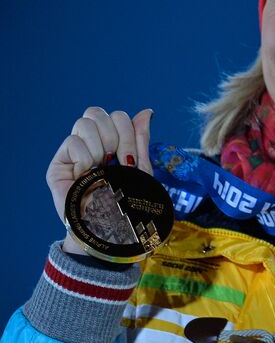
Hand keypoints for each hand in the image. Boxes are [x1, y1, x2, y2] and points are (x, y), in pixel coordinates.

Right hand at [47, 107, 152, 255]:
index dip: (128, 133)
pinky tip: (87, 176)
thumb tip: (147, 111)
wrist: (112, 231)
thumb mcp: (141, 170)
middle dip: (115, 137)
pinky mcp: (58, 165)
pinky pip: (72, 141)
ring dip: (100, 147)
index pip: (117, 116)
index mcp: (111, 143)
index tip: (132, 161)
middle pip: (98, 113)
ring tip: (101, 170)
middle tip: (118, 163)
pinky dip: (86, 158)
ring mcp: (73, 153)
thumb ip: (141, 140)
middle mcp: (91, 145)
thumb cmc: (128, 204)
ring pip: (84, 122)